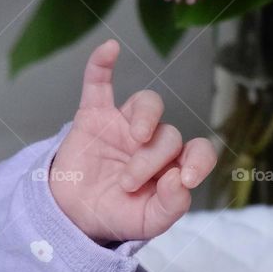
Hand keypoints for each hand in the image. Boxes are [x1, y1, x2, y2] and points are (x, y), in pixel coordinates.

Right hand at [48, 38, 217, 243]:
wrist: (73, 216)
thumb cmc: (118, 214)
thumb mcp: (149, 222)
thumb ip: (171, 206)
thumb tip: (180, 180)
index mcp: (173, 164)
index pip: (200, 151)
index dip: (200, 160)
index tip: (186, 178)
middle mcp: (154, 140)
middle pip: (169, 134)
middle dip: (151, 160)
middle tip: (129, 184)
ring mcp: (125, 124)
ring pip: (148, 103)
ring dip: (146, 119)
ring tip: (136, 138)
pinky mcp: (95, 116)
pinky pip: (99, 84)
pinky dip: (102, 64)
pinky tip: (110, 49)